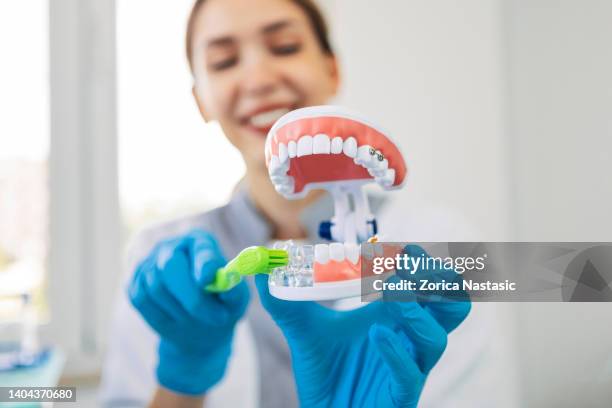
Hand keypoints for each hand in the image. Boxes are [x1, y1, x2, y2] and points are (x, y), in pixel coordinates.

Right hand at [129, 229, 249, 394]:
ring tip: (200, 320)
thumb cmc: (222, 306)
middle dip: (191, 296)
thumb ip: (234, 291)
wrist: (197, 326)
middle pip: (171, 265)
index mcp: (200, 242)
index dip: (204, 263)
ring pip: (157, 288)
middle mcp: (172, 247)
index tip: (208, 279)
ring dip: (181, 311)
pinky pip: (142, 300)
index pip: (201, 249)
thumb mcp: (236, 300)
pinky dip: (161, 316)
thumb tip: (228, 283)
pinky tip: (177, 319)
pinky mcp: (134, 283)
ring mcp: (149, 263)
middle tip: (216, 318)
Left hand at [255, 245, 470, 407]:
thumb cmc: (328, 374)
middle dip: (439, 281)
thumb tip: (263, 270)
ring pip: (437, 340)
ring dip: (418, 313)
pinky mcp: (398, 397)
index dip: (419, 262)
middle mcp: (407, 338)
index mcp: (392, 315)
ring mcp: (407, 368)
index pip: (424, 283)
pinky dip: (395, 352)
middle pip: (452, 306)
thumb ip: (285, 300)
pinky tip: (375, 335)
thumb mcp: (303, 330)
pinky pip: (409, 375)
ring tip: (393, 294)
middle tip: (409, 265)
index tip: (396, 246)